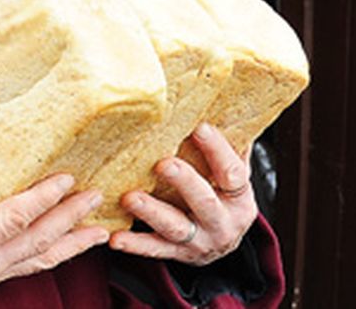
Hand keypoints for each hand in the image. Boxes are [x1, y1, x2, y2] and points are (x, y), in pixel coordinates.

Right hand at [0, 143, 109, 302]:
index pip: (15, 219)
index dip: (42, 199)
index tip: (65, 180)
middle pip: (39, 241)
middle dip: (70, 219)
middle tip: (95, 196)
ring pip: (42, 259)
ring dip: (73, 242)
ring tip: (100, 229)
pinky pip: (33, 265)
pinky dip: (57, 254)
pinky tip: (72, 243)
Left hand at [109, 123, 257, 265]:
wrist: (222, 243)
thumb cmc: (221, 195)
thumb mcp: (231, 174)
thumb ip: (228, 146)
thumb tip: (223, 101)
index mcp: (239, 199)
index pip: (233, 173)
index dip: (218, 151)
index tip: (200, 127)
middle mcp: (223, 223)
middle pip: (204, 202)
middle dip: (184, 182)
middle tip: (163, 164)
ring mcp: (200, 242)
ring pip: (175, 228)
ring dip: (152, 212)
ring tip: (130, 198)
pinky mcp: (177, 254)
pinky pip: (154, 250)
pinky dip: (135, 245)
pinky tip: (116, 238)